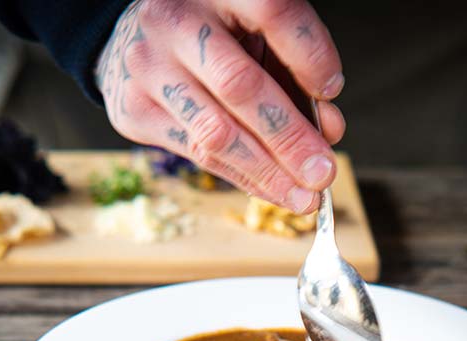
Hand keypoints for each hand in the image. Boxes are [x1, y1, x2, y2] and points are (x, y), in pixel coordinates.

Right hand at [95, 0, 344, 212]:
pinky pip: (196, 153)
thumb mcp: (259, 35)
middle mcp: (175, 21)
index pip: (271, 12)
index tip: (332, 89)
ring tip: (304, 196)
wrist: (141, 38)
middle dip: (290, 138)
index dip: (309, 54)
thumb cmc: (219, 36)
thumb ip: (295, 72)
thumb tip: (328, 132)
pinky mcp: (134, 109)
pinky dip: (242, 177)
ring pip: (214, 132)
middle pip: (239, 85)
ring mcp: (148, 66)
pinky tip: (272, 190)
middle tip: (324, 173)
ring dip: (267, 172)